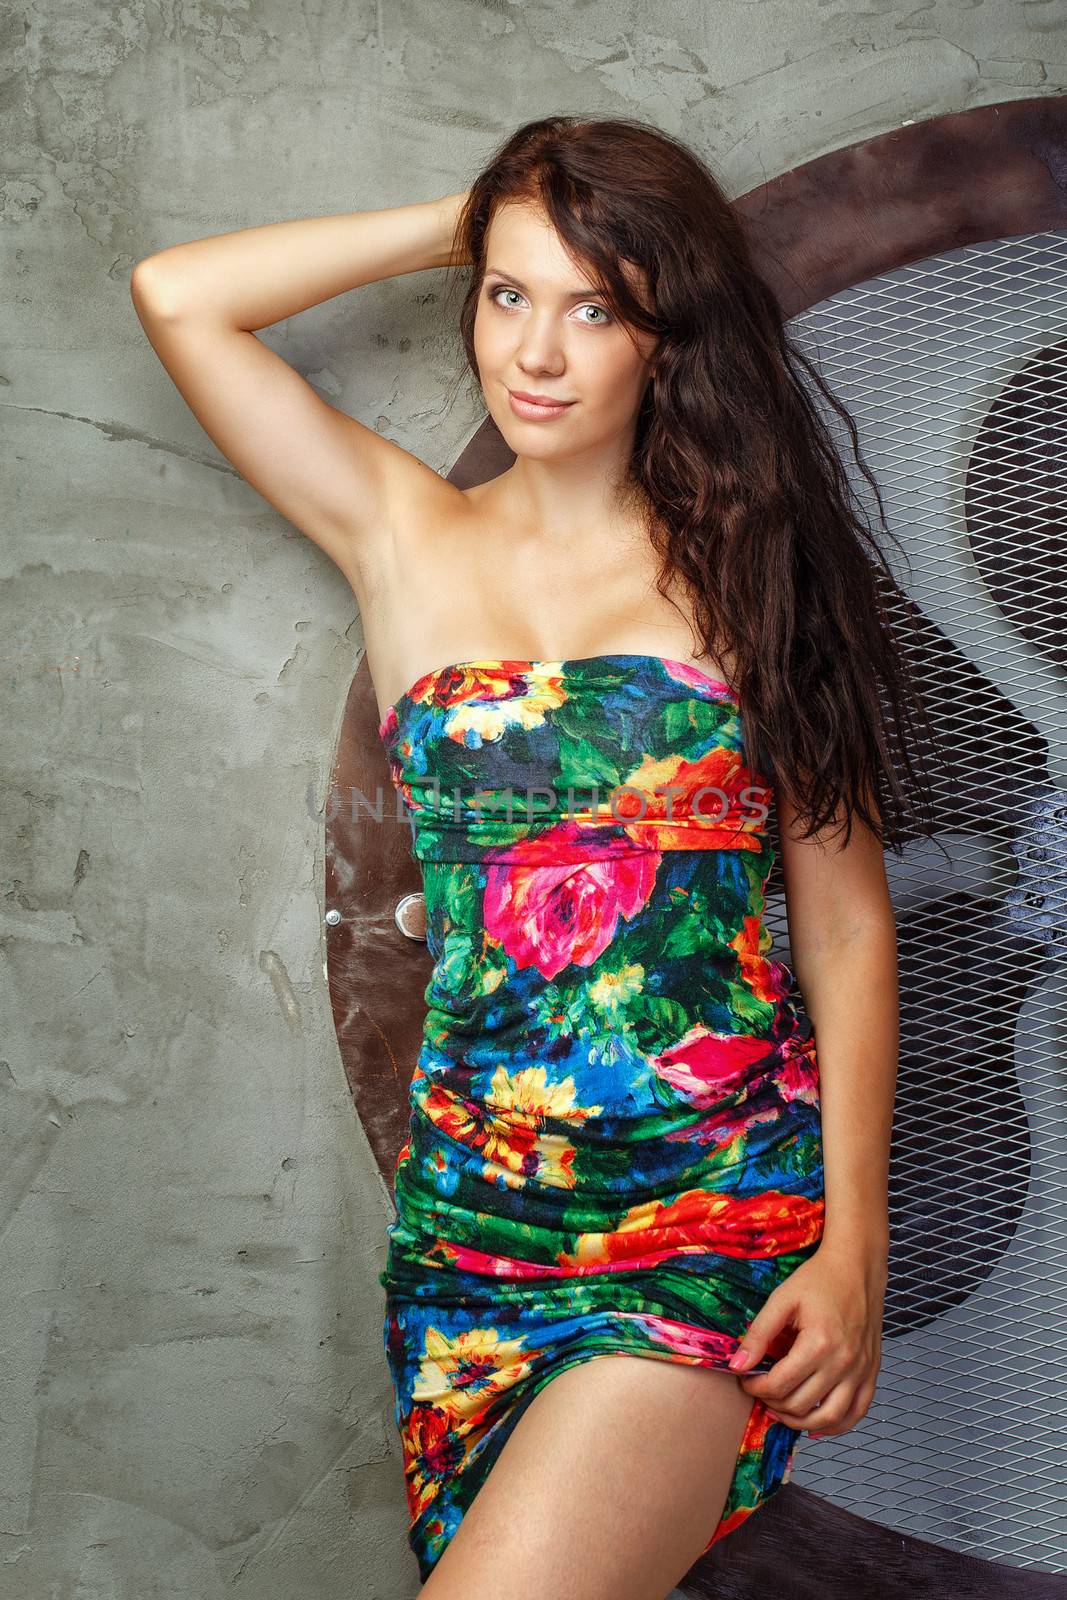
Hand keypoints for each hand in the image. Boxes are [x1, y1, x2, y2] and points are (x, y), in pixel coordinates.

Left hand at [728, 1239, 887, 1436]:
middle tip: (760, 1392)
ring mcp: (861, 1371)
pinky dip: (836, 1425)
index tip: (746, 1380)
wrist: (857, 1268)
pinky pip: (856, 1413)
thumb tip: (736, 1366)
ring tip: (781, 1412)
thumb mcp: (782, 1300)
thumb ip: (759, 1334)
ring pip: (829, 1418)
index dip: (756, 1388)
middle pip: (800, 1404)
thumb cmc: (819, 1280)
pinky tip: (816, 1422)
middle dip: (772, 1404)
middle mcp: (844, 1362)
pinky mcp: (872, 1373)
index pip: (779, 1385)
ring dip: (800, 1422)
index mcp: (819, 1343)